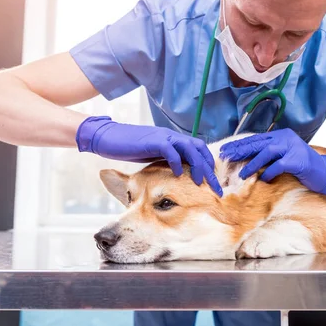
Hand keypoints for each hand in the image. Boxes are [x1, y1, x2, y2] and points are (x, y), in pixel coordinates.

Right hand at [76, 116, 222, 196]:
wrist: (108, 136)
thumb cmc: (129, 147)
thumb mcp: (152, 155)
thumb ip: (166, 161)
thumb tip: (178, 175)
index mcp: (174, 140)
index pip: (199, 150)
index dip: (208, 165)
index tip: (215, 184)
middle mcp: (172, 137)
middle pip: (199, 149)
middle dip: (210, 169)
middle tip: (217, 188)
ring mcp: (163, 137)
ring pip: (190, 148)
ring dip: (198, 166)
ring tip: (202, 183)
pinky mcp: (153, 141)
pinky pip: (170, 150)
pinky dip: (177, 162)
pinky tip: (179, 175)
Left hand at [219, 129, 325, 194]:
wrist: (325, 173)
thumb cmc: (303, 167)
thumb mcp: (284, 157)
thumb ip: (270, 155)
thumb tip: (247, 159)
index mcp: (281, 135)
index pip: (256, 138)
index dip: (240, 144)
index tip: (225, 150)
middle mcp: (286, 138)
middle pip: (258, 142)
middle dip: (240, 150)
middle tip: (225, 157)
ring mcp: (293, 147)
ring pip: (267, 152)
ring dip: (252, 164)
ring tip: (241, 174)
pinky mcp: (298, 160)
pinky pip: (278, 165)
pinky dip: (269, 173)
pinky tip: (262, 180)